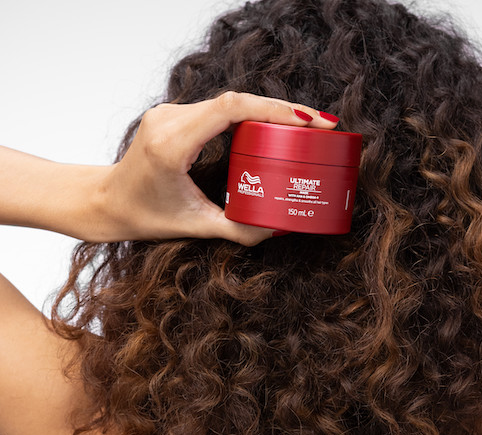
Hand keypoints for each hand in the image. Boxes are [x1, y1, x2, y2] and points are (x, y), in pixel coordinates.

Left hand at [98, 92, 338, 244]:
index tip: (309, 121)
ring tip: (303, 127)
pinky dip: (249, 115)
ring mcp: (169, 113)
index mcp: (172, 144)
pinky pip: (218, 108)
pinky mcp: (173, 115)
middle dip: (282, 110)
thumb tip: (279, 228)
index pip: (230, 109)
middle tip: (320, 125)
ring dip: (267, 111)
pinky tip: (271, 128)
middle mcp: (169, 120)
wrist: (105, 201)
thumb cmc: (142, 214)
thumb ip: (239, 230)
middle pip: (236, 100)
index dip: (274, 109)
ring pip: (229, 101)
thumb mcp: (195, 226)